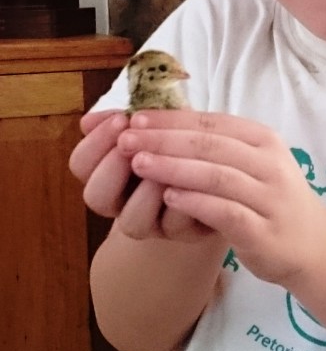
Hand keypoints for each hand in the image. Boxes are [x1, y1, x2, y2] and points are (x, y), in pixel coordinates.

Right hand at [68, 110, 208, 242]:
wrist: (218, 164)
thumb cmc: (181, 139)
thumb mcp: (158, 122)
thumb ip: (128, 118)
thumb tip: (87, 121)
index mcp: (109, 171)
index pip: (80, 164)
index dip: (95, 142)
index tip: (120, 119)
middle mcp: (122, 203)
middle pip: (95, 197)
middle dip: (111, 167)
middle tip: (132, 143)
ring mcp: (151, 223)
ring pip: (131, 222)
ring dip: (146, 191)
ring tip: (164, 163)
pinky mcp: (181, 232)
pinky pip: (175, 225)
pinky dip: (183, 201)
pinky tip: (193, 180)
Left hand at [116, 110, 325, 285]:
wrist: (313, 244)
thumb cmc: (272, 199)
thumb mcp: (253, 163)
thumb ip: (217, 146)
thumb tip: (162, 125)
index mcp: (264, 140)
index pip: (213, 121)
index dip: (172, 119)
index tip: (135, 117)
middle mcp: (270, 163)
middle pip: (210, 145)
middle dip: (164, 140)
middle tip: (126, 138)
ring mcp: (269, 197)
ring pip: (216, 175)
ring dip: (174, 167)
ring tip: (139, 163)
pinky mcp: (264, 231)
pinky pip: (226, 212)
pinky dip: (196, 202)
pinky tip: (169, 198)